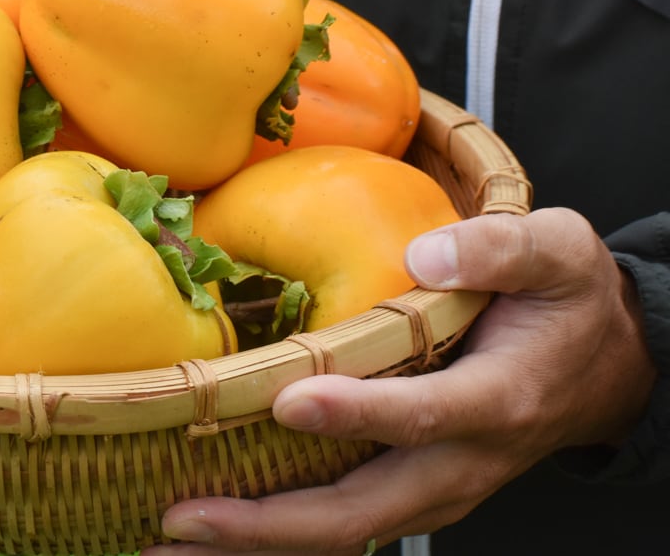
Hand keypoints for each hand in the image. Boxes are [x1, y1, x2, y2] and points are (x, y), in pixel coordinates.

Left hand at [143, 208, 656, 554]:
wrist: (606, 366)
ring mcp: (434, 488)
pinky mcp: (412, 491)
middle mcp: (460, 462)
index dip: (356, 415)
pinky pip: (343, 524)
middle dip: (268, 525)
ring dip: (257, 545)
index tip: (287, 402)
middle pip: (362, 513)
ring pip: (345, 534)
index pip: (419, 418)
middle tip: (182, 518)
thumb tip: (425, 251)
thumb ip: (499, 248)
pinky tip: (214, 528)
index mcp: (495, 400)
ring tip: (169, 541)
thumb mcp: (556, 251)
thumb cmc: (569, 303)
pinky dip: (277, 534)